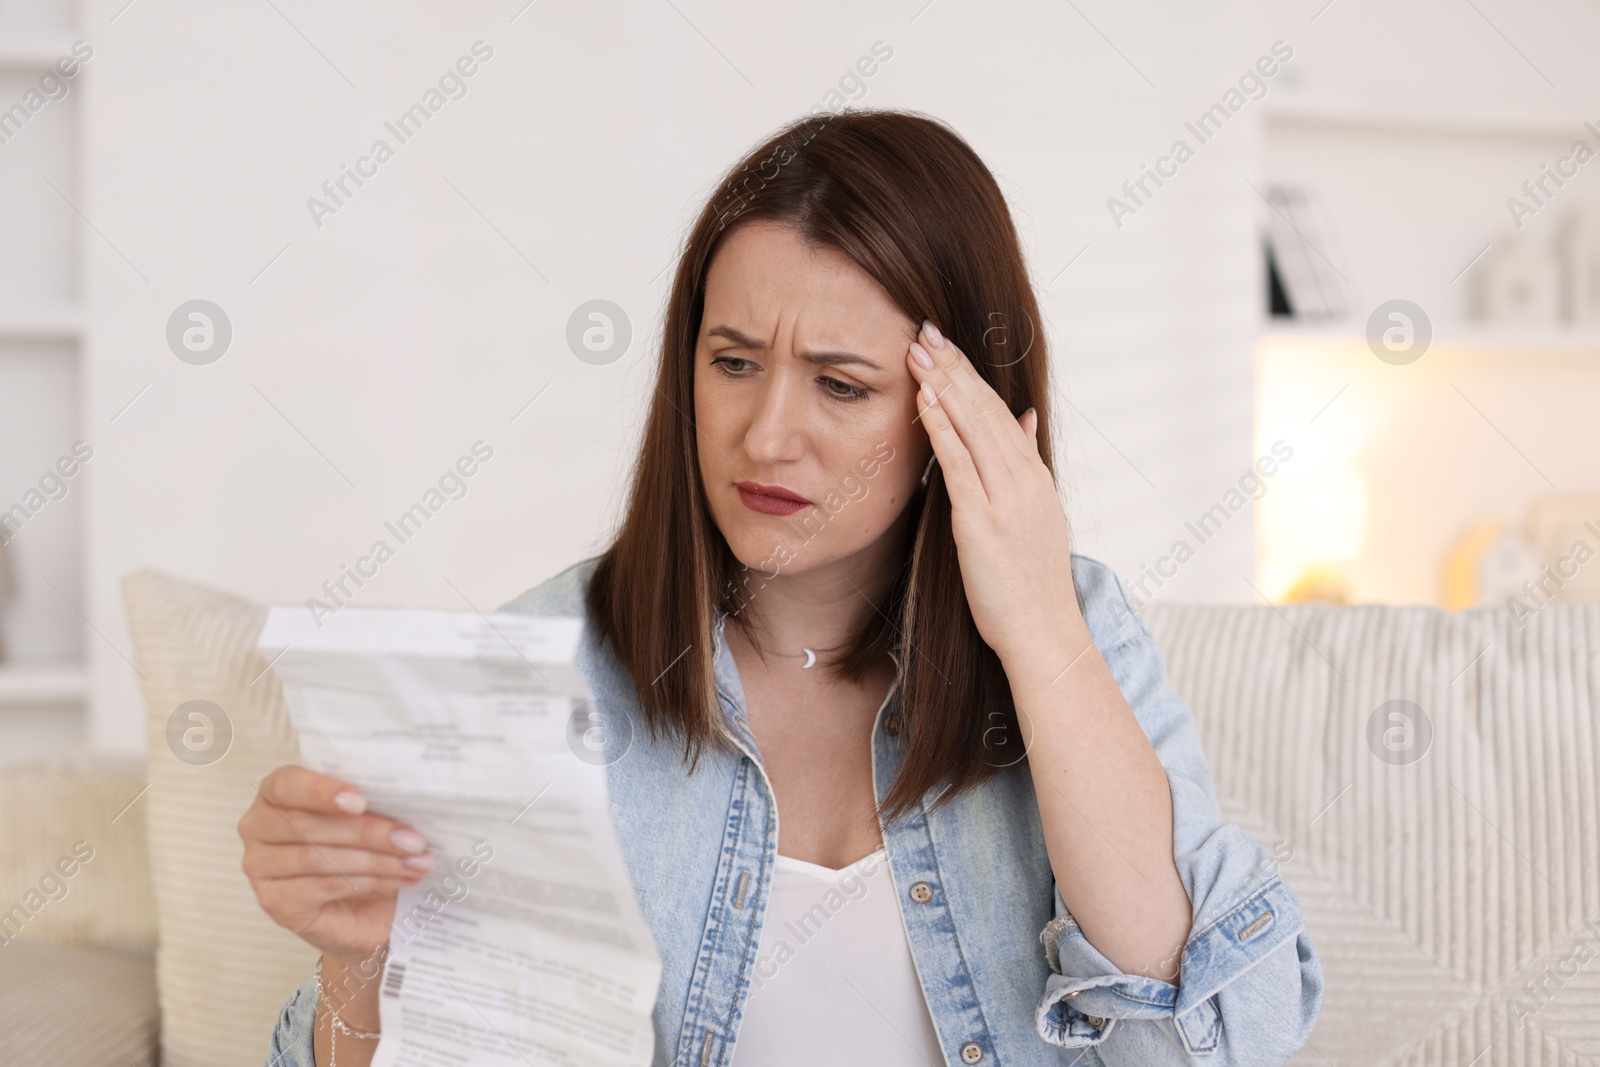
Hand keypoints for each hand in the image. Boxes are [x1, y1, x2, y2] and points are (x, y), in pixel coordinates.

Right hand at [238, 765, 433, 961]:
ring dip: (376, 860)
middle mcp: (258, 827)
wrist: (366, 907)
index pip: (286, 783)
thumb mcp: (370, 816)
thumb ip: (374, 801)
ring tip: (416, 860)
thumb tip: (409, 797)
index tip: (360, 800)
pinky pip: (323, 887)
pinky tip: (400, 878)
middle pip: (308, 825)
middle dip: (367, 831)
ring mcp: (260, 868)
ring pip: (318, 857)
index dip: (321, 790)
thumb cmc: (363, 849)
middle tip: (412, 839)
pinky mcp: (275, 903)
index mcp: (276, 792)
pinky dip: (369, 882)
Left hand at [905, 319, 1080, 662]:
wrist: (1044, 633)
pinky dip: (942, 429)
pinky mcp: (983, 522)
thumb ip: (1028, 465)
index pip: (1000, 412)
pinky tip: (924, 401)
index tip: (945, 346)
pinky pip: (960, 465)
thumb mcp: (1038, 516)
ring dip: (943, 385)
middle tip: (924, 330)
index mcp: (1034, 478)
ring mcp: (1006, 499)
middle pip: (986, 409)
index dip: (971, 376)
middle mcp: (1024, 480)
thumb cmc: (1032, 586)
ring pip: (974, 428)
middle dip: (953, 367)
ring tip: (917, 351)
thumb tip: (1025, 420)